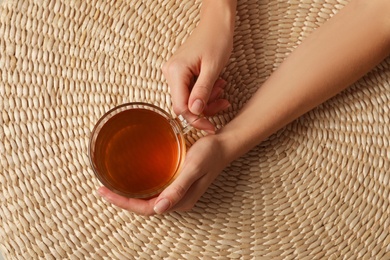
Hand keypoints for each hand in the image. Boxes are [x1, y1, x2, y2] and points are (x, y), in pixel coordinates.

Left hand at [97, 134, 227, 215]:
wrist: (223, 144)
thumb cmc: (210, 154)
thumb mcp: (193, 168)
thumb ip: (178, 188)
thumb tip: (159, 209)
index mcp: (180, 200)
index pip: (147, 209)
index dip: (124, 203)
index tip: (105, 192)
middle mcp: (177, 199)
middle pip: (145, 206)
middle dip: (122, 200)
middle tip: (102, 189)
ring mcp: (177, 192)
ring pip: (148, 198)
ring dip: (129, 194)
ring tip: (111, 185)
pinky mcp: (176, 182)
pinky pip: (154, 189)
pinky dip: (140, 186)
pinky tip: (131, 178)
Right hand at [162, 16, 233, 131]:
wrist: (216, 23)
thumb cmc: (216, 40)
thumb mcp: (213, 68)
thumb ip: (203, 91)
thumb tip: (194, 112)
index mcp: (176, 72)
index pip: (181, 107)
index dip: (196, 119)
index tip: (211, 126)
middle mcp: (170, 73)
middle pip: (185, 104)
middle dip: (205, 108)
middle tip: (223, 102)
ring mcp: (174, 73)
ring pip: (189, 99)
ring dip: (207, 99)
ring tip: (222, 88)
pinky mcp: (181, 73)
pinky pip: (191, 90)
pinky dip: (205, 92)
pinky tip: (216, 84)